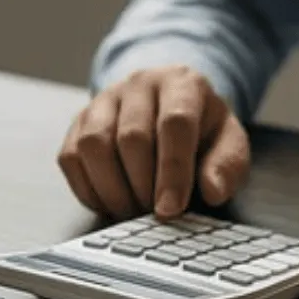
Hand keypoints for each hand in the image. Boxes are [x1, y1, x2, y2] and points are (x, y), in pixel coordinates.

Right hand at [58, 66, 249, 219]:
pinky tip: (108, 202)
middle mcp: (138, 85)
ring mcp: (102, 101)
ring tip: (130, 211)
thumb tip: (212, 191)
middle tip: (153, 215)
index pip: (174, 124)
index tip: (170, 209)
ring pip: (93, 145)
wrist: (168, 106)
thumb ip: (226, 166)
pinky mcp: (77, 122)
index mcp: (181, 83)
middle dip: (141, 186)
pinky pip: (70, 157)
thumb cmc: (200, 129)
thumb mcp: (228, 143)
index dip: (172, 171)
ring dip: (111, 189)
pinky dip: (87, 189)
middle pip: (131, 136)